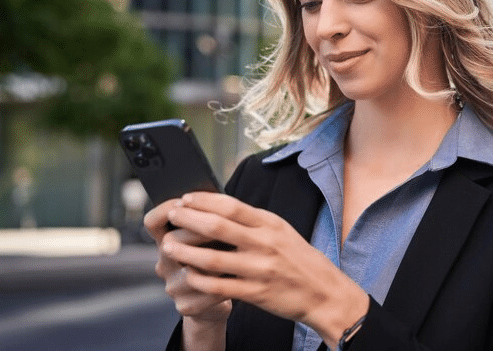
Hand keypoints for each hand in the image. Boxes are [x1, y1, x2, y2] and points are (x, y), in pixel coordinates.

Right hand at [144, 200, 231, 350]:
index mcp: (168, 240)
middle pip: (170, 242)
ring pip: (190, 270)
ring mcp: (173, 286)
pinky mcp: (186, 306)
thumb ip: (212, 219)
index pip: (153, 222)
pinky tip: (239, 276)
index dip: (164, 210)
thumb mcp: (214, 235)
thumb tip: (220, 198)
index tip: (183, 201)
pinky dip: (224, 284)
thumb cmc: (220, 255)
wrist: (219, 298)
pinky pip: (206, 293)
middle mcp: (165, 263)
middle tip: (219, 226)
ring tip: (234, 252)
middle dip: (196, 232)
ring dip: (214, 260)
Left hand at [163, 192, 368, 347]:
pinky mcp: (256, 293)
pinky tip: (188, 274)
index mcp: (270, 224)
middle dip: (188, 219)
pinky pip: (219, 286)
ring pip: (212, 258)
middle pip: (217, 226)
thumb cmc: (298, 258)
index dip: (204, 200)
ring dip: (185, 251)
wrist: (324, 292)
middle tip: (171, 216)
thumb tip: (219, 206)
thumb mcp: (281, 231)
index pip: (231, 205)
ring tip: (169, 247)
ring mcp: (259, 269)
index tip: (185, 198)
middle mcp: (264, 243)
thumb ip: (253, 220)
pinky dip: (199, 280)